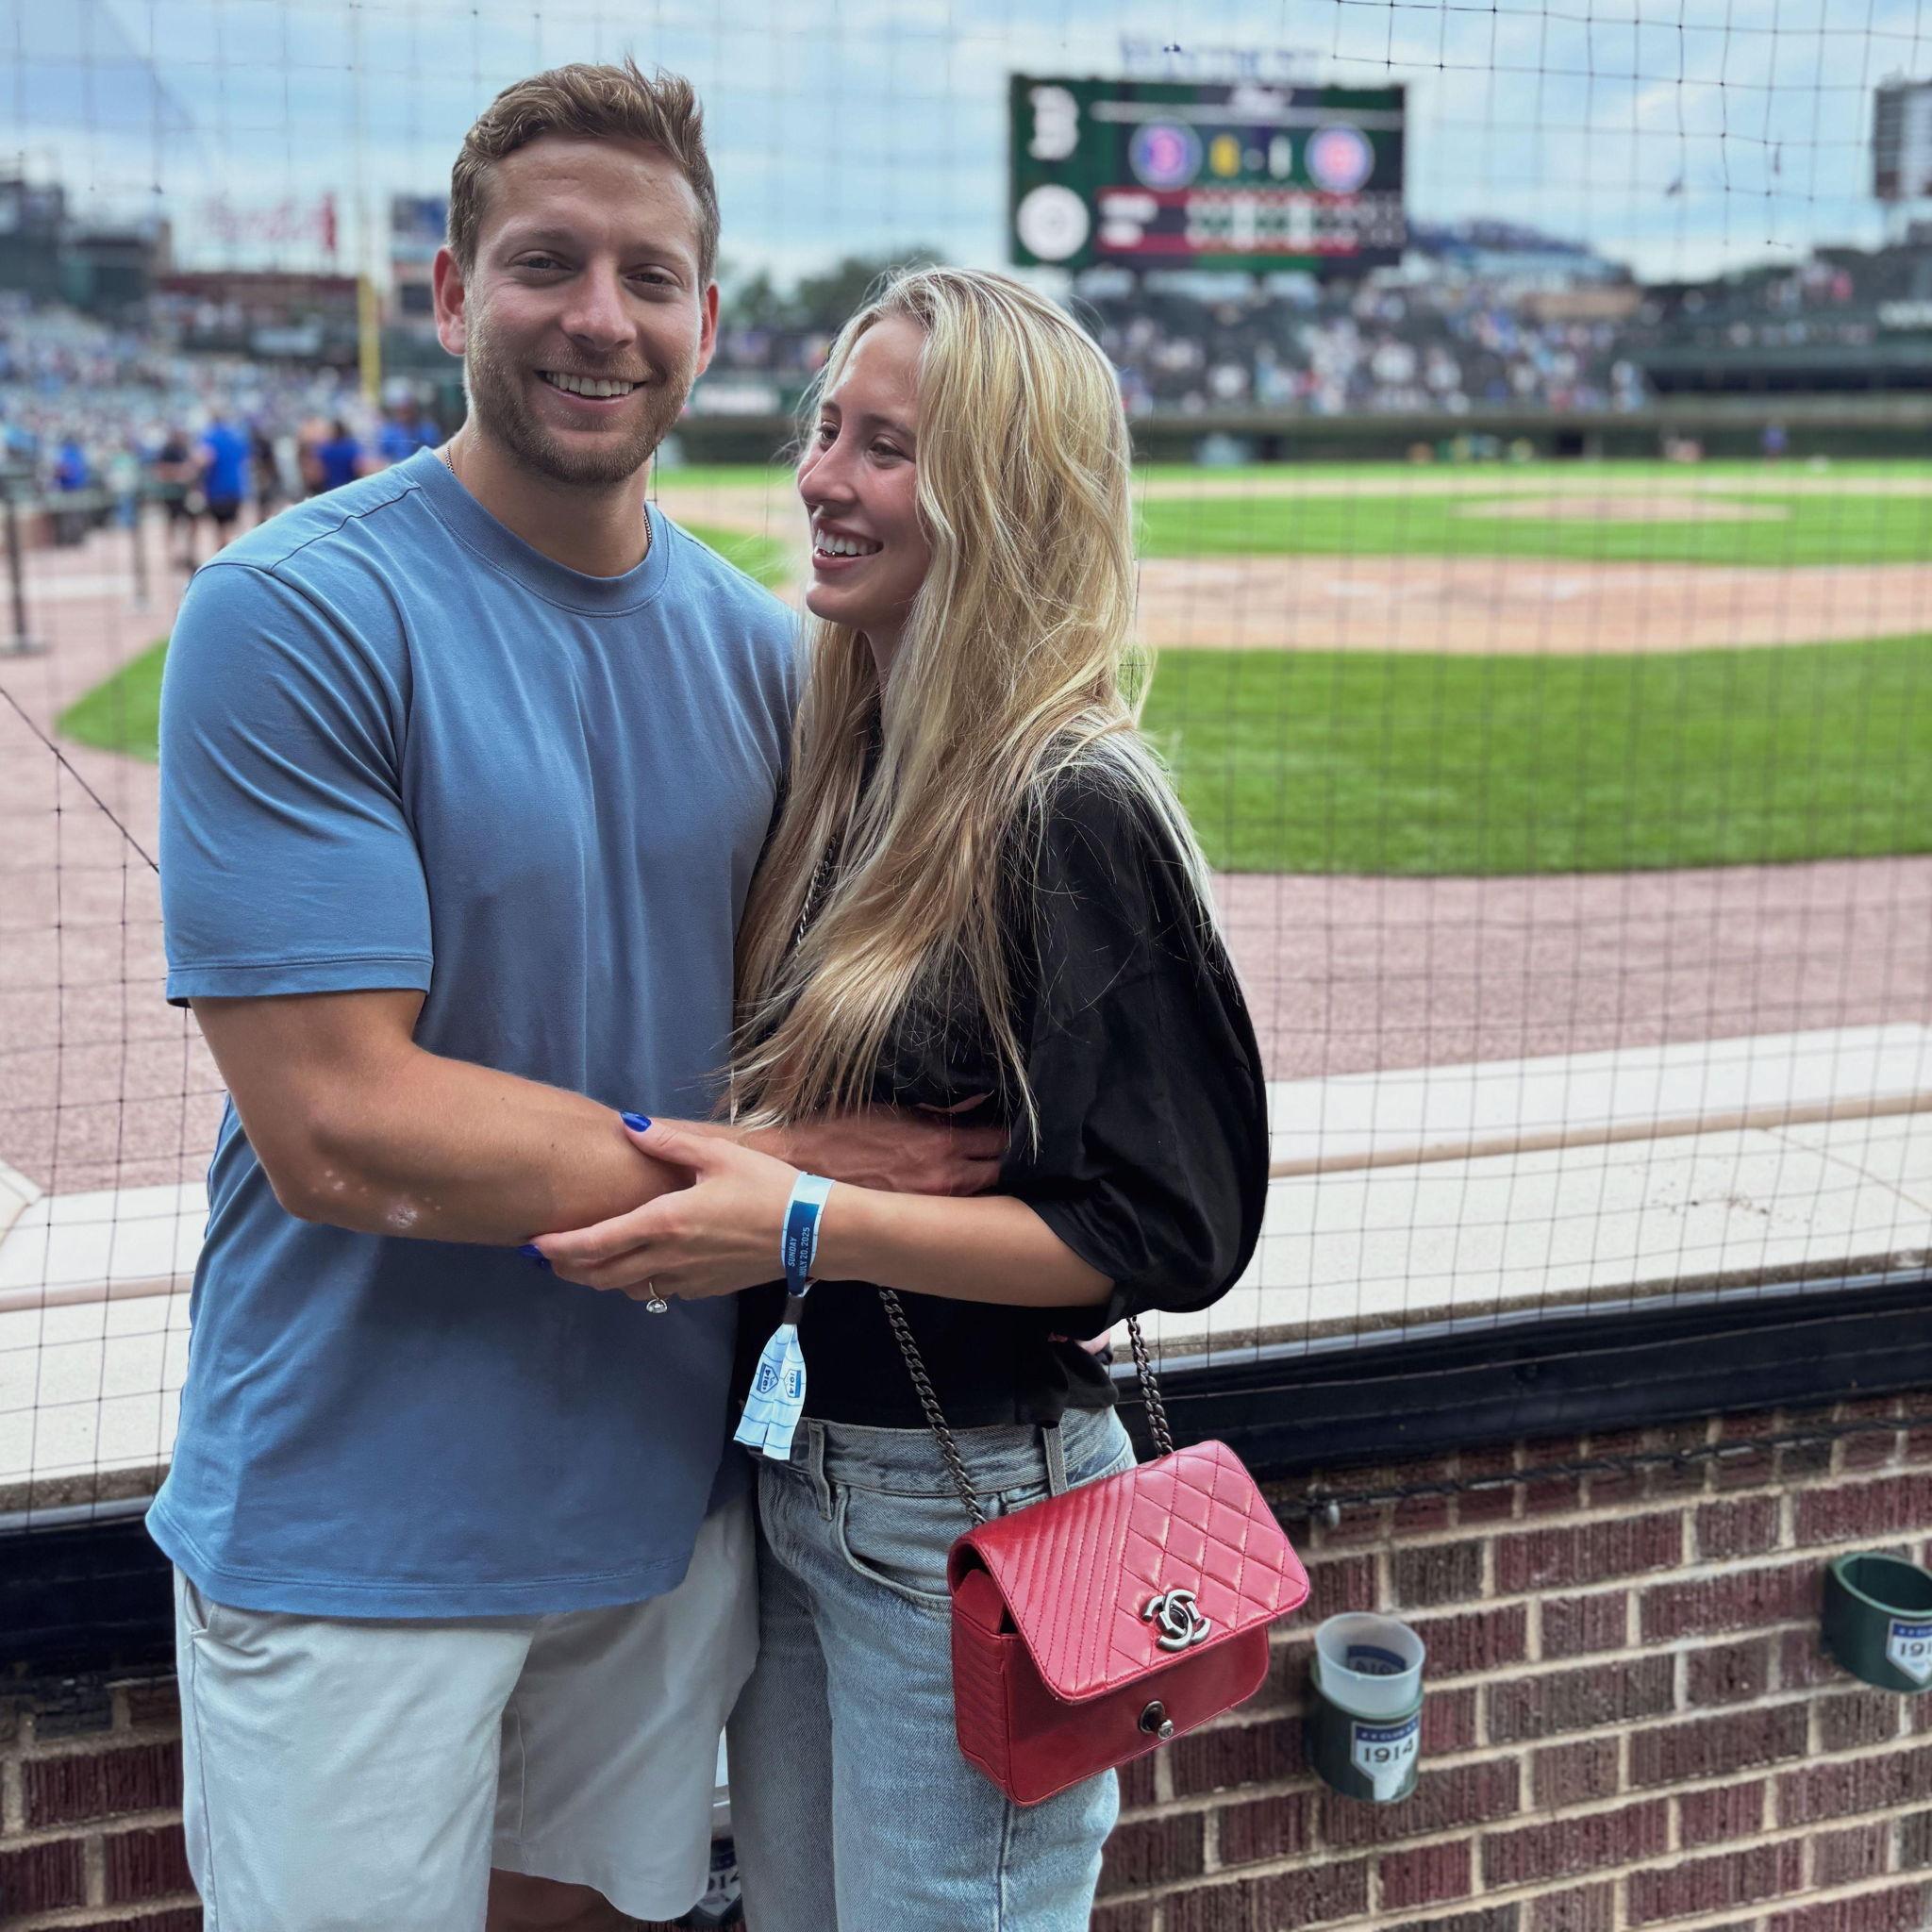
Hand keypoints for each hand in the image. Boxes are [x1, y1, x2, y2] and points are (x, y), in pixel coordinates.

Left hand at [529, 1117, 799, 1301]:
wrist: (814, 1232)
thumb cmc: (768, 1187)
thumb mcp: (718, 1155)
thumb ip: (668, 1143)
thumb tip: (628, 1125)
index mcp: (664, 1222)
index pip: (595, 1243)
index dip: (558, 1247)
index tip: (533, 1245)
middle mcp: (668, 1258)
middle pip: (601, 1275)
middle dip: (568, 1269)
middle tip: (547, 1259)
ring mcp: (688, 1279)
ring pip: (628, 1289)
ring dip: (601, 1279)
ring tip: (587, 1263)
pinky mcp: (706, 1288)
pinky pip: (659, 1291)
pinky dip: (638, 1282)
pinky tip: (640, 1266)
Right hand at [777, 1097, 1004, 1196]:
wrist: (801, 1169)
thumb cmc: (843, 1131)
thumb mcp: (895, 1107)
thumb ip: (939, 1110)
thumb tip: (973, 1103)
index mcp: (941, 1143)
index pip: (999, 1139)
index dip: (1005, 1129)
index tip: (1004, 1122)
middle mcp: (944, 1179)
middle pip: (997, 1172)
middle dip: (1000, 1158)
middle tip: (997, 1146)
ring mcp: (932, 1205)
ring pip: (978, 1195)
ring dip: (982, 1180)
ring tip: (975, 1166)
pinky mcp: (915, 1221)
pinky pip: (951, 1210)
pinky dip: (958, 1199)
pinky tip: (948, 1188)